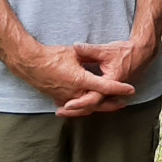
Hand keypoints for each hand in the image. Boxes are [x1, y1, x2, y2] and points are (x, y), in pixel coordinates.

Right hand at [15, 42, 134, 113]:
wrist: (30, 63)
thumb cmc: (52, 56)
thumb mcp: (74, 53)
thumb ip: (88, 55)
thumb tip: (98, 56)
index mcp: (81, 80)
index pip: (105, 87)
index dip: (119, 89)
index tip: (130, 90)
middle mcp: (74, 93)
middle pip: (98, 103)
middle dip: (111, 104)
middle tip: (123, 103)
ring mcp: (65, 98)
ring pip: (86, 107)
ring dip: (99, 107)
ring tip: (111, 106)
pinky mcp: (58, 99)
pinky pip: (75, 107)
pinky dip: (85, 108)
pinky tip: (90, 107)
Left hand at [55, 39, 153, 116]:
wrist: (141, 53)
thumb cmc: (125, 51)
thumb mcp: (106, 50)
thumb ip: (89, 49)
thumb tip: (75, 46)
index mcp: (111, 82)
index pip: (93, 97)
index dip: (79, 102)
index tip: (67, 105)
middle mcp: (112, 91)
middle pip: (92, 106)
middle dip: (76, 110)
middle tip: (60, 112)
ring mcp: (112, 92)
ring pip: (95, 105)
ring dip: (80, 108)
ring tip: (65, 111)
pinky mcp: (111, 91)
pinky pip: (98, 100)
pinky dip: (87, 103)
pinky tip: (76, 102)